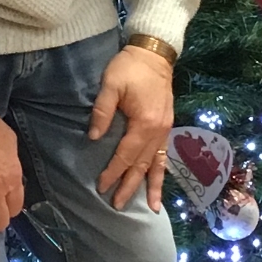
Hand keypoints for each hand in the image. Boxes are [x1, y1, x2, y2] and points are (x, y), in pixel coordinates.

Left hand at [90, 44, 175, 211]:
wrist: (155, 53)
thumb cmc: (130, 67)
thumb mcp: (111, 84)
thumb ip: (102, 111)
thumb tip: (94, 138)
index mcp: (144, 123)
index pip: (125, 155)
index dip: (113, 172)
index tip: (101, 186)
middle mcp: (158, 132)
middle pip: (142, 165)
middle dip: (130, 186)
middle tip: (118, 205)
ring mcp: (166, 130)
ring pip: (158, 164)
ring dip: (152, 186)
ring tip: (150, 208)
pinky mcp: (167, 126)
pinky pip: (164, 155)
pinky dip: (161, 171)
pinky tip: (158, 183)